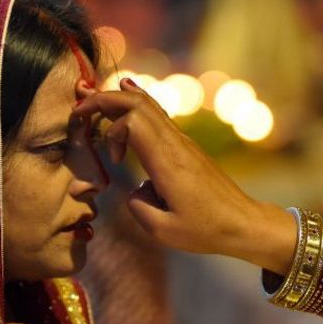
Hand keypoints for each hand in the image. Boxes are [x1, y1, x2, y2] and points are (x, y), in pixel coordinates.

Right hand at [73, 79, 296, 274]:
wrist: (243, 223)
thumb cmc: (206, 230)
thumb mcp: (163, 231)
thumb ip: (137, 208)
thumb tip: (134, 189)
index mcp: (168, 163)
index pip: (133, 121)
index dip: (112, 131)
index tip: (112, 159)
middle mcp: (176, 145)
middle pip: (138, 102)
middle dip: (104, 100)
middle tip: (79, 108)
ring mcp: (183, 142)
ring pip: (149, 104)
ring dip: (119, 99)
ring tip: (93, 97)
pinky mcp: (186, 147)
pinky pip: (158, 115)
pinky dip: (136, 105)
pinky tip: (127, 92)